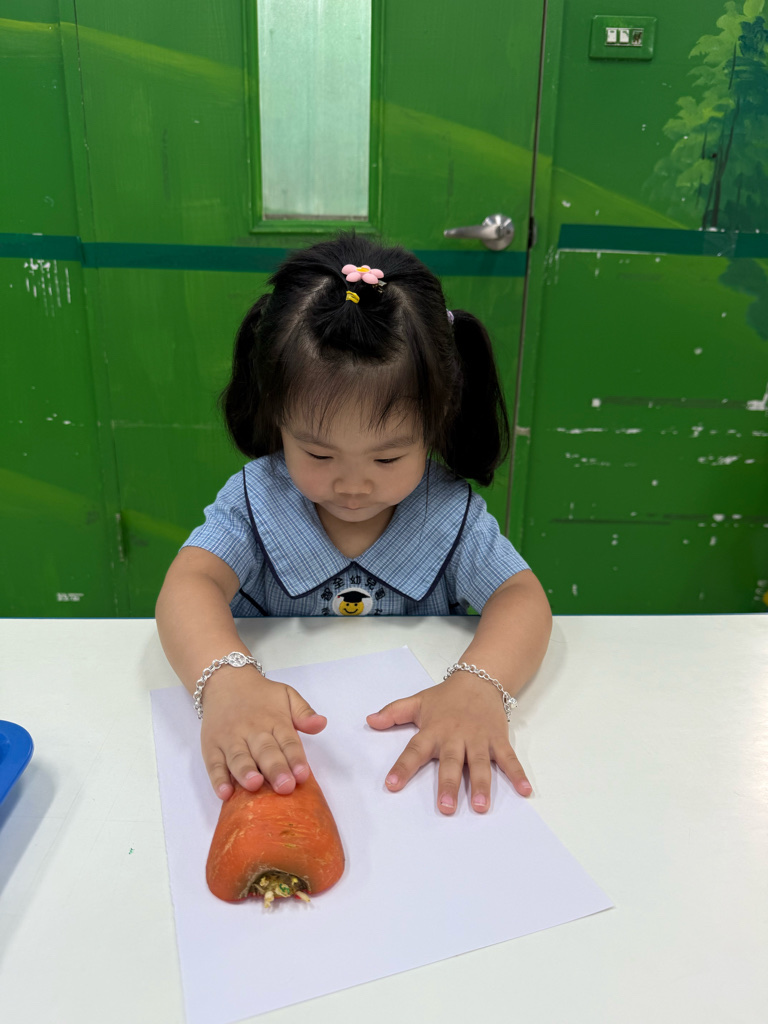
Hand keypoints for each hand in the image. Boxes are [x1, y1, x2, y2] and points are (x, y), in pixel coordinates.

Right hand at [200, 668, 326, 799]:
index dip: (296, 759)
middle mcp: (252, 731)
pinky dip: (218, 779)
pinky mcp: (211, 747)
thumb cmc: (261, 695)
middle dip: (275, 769)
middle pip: (265, 752)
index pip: (288, 741)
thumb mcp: (287, 695)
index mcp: (274, 720)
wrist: (225, 680)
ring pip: (238, 758)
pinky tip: (225, 793)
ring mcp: (230, 739)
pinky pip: (213, 764)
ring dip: (245, 772)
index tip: (303, 775)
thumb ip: (304, 712)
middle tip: (285, 786)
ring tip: (255, 785)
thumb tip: (321, 723)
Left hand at [366, 674, 530, 813]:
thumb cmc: (446, 697)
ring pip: (479, 763)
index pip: (414, 750)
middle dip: (449, 785)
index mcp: (433, 731)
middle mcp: (455, 736)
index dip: (402, 768)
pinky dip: (518, 774)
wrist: (480, 678)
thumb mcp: (418, 701)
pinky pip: (509, 758)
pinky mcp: (498, 739)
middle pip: (451, 762)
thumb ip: (393, 713)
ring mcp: (479, 738)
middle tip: (446, 808)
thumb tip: (369, 720)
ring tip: (481, 806)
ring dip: (482, 784)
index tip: (391, 786)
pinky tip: (525, 790)